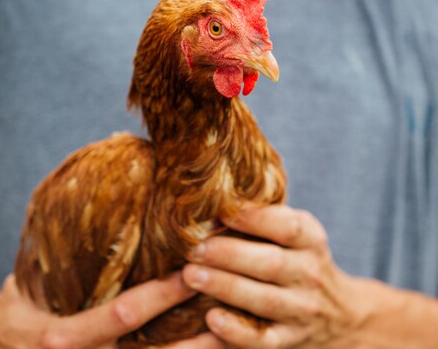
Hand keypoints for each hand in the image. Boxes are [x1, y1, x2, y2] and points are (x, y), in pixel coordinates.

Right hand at [0, 272, 224, 348]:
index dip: (162, 295)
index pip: (125, 313)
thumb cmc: (0, 328)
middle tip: (236, 315)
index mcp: (63, 337)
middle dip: (198, 340)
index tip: (193, 272)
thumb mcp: (18, 292)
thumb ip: (52, 264)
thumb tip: (78, 220)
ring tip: (234, 341)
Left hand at [183, 205, 362, 348]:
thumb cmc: (297, 262)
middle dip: (229, 254)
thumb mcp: (294, 235)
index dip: (255, 218)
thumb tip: (213, 197)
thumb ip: (264, 218)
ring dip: (225, 286)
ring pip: (263, 300)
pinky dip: (237, 331)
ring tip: (190, 274)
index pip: (288, 227)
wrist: (341, 317)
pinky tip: (212, 318)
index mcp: (310, 241)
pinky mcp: (289, 341)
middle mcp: (309, 275)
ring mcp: (301, 311)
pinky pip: (263, 340)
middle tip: (194, 248)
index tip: (221, 211)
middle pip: (270, 263)